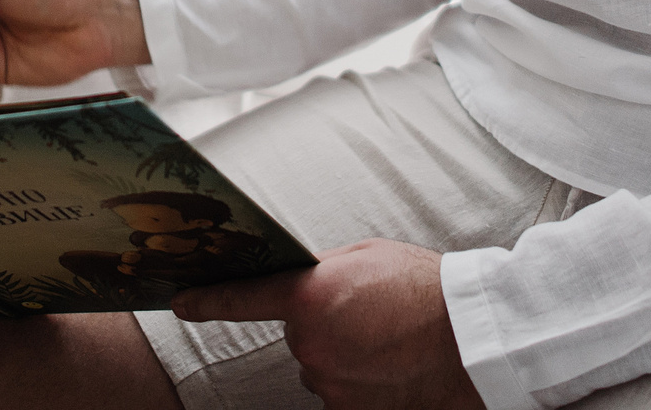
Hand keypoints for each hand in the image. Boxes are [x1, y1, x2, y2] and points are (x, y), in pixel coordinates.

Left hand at [171, 240, 482, 409]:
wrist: (470, 336)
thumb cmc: (422, 287)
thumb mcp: (365, 257)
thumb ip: (322, 272)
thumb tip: (301, 282)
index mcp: (309, 296)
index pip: (242, 299)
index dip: (207, 301)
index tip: (180, 303)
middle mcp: (310, 344)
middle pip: (301, 336)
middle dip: (327, 326)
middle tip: (370, 315)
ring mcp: (329, 383)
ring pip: (324, 367)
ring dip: (347, 356)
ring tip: (390, 341)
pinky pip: (343, 393)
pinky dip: (362, 383)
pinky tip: (391, 367)